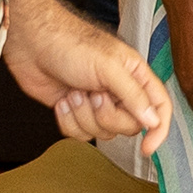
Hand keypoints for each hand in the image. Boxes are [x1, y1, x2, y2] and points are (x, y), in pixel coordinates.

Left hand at [5, 21, 171, 154]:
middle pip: (129, 126)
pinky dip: (68, 121)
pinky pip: (79, 135)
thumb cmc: (72, 44)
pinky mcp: (75, 112)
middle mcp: (119, 91)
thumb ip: (134, 95)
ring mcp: (96, 103)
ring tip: (75, 91)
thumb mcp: (108, 67)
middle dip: (106, 116)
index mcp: (135, 75)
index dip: (159, 129)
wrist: (33, 44)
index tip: (147, 147)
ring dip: (84, 116)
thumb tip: (153, 120)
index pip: (160, 106)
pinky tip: (62, 100)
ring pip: (102, 133)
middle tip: (94, 95)